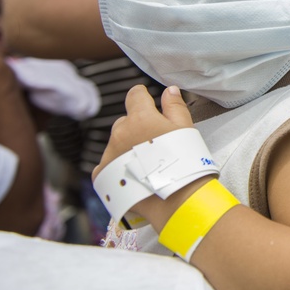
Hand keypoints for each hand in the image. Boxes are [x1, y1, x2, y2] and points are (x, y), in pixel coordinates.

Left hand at [92, 85, 201, 224]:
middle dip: (137, 128)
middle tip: (154, 144)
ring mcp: (109, 154)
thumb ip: (175, 106)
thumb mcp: (185, 129)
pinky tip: (133, 174)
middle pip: (125, 122)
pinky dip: (116, 167)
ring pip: (116, 143)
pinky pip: (106, 163)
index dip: (142, 96)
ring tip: (146, 164)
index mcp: (140, 118)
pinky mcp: (103, 173)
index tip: (146, 100)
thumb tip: (169, 90)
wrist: (175, 199)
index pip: (135, 95)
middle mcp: (120, 133)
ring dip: (127, 148)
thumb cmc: (185, 163)